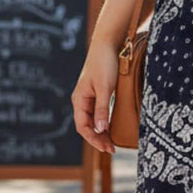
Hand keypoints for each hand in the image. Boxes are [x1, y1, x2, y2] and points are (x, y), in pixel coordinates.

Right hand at [71, 38, 119, 154]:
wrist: (107, 44)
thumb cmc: (104, 64)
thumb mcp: (105, 87)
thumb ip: (102, 108)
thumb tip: (102, 130)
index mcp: (79, 100)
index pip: (83, 127)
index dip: (94, 139)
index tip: (108, 148)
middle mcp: (81, 100)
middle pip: (87, 126)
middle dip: (98, 139)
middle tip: (112, 149)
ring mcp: (88, 96)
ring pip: (92, 120)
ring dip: (101, 132)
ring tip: (112, 142)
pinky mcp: (97, 92)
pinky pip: (97, 112)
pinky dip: (104, 122)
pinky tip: (112, 127)